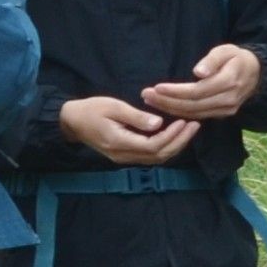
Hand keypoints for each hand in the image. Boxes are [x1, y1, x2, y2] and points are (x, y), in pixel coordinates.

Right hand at [59, 93, 190, 166]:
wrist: (72, 122)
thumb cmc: (92, 109)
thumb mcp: (113, 107)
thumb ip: (136, 117)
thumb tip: (159, 124)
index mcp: (120, 143)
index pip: (153, 146)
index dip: (172, 136)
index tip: (184, 121)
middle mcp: (123, 156)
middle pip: (158, 156)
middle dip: (179, 142)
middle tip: (195, 125)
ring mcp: (124, 158)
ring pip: (156, 159)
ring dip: (175, 146)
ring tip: (189, 130)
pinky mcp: (125, 156)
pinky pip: (150, 157)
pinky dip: (165, 147)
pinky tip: (175, 136)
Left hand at [140, 42, 262, 121]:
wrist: (256, 74)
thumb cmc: (237, 58)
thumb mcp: (227, 51)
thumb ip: (212, 60)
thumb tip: (198, 72)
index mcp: (229, 82)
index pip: (197, 91)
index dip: (176, 92)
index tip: (157, 88)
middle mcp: (228, 100)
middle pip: (192, 105)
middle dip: (167, 102)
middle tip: (146, 95)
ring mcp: (226, 110)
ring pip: (193, 113)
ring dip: (170, 108)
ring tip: (150, 100)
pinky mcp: (223, 114)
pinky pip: (198, 115)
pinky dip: (180, 113)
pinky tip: (166, 107)